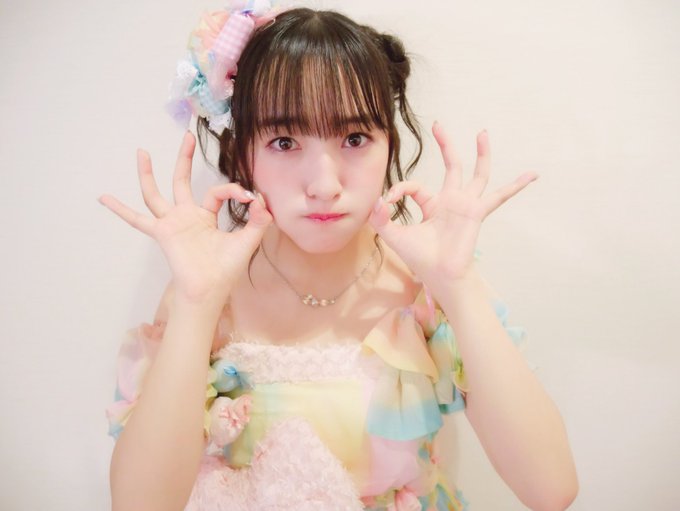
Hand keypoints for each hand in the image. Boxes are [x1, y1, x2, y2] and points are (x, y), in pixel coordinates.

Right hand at [99, 132, 271, 301]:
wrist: (210, 290)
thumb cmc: (226, 270)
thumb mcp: (247, 241)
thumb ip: (257, 221)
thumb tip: (262, 199)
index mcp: (206, 217)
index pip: (217, 192)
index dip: (234, 190)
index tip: (249, 196)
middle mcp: (187, 217)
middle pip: (182, 181)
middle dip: (184, 158)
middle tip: (187, 136)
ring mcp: (172, 223)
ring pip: (155, 194)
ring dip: (148, 173)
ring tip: (142, 152)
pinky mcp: (162, 232)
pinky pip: (137, 220)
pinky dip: (120, 210)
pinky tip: (104, 197)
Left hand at [369, 122, 535, 284]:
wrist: (439, 275)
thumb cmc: (420, 258)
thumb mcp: (394, 236)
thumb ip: (381, 219)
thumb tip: (376, 201)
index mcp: (433, 205)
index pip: (415, 187)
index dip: (399, 189)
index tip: (387, 201)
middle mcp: (451, 201)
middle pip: (452, 166)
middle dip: (445, 145)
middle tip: (438, 124)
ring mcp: (466, 205)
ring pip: (477, 174)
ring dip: (481, 153)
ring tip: (482, 132)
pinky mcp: (476, 212)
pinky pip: (499, 196)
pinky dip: (515, 186)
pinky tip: (532, 175)